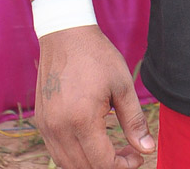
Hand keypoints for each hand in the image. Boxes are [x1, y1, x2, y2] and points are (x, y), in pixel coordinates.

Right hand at [36, 26, 154, 168]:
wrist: (65, 33)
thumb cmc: (97, 56)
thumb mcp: (122, 85)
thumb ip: (134, 120)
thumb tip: (147, 149)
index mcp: (81, 119)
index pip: (102, 163)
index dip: (123, 166)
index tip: (138, 157)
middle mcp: (59, 128)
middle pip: (84, 168)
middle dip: (109, 166)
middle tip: (128, 153)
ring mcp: (46, 126)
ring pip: (68, 164)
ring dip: (91, 164)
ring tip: (112, 149)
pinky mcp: (41, 121)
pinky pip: (56, 151)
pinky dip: (75, 155)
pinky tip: (92, 142)